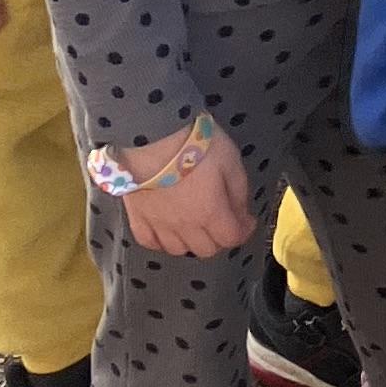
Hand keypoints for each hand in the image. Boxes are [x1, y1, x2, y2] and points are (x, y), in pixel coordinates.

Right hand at [116, 125, 256, 259]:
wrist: (151, 136)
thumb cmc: (195, 144)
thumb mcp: (230, 161)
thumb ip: (239, 191)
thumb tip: (241, 214)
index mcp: (211, 212)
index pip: (232, 238)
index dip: (244, 231)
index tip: (247, 221)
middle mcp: (186, 226)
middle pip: (207, 250)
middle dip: (220, 238)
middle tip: (221, 222)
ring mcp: (159, 225)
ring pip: (179, 250)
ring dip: (192, 242)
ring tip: (195, 225)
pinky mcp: (138, 218)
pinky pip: (150, 243)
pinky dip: (161, 241)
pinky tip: (167, 230)